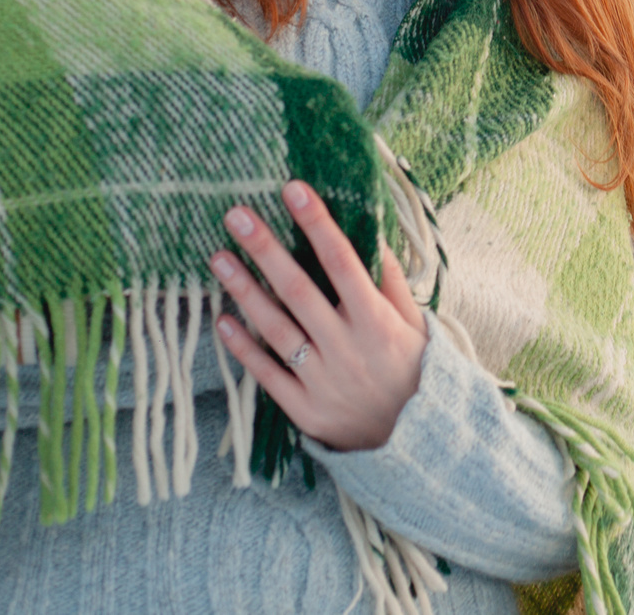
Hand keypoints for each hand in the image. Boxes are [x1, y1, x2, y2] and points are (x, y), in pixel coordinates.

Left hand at [210, 179, 429, 451]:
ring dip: (244, 290)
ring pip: (276, 328)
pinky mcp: (304, 409)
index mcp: (377, 320)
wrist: (416, 445)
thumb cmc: (415, 372)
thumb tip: (371, 234)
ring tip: (217, 257)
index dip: (316, 223)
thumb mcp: (416, 324)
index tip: (293, 189)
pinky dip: (244, 348)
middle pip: (298, 289)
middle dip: (266, 248)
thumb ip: (391, 282)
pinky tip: (222, 319)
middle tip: (235, 214)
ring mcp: (322, 379)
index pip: (342, 260)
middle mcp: (346, 346)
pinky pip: (268, 374)